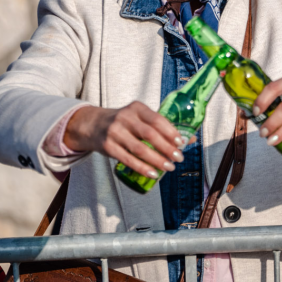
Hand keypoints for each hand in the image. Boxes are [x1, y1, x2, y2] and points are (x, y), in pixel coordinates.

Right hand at [63, 103, 190, 179]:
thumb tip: (189, 140)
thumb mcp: (139, 118)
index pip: (157, 119)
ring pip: (139, 148)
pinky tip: (153, 173)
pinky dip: (142, 168)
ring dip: (157, 160)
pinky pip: (128, 159)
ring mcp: (115, 132)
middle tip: (178, 158)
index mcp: (137, 108)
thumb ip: (161, 127)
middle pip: (150, 134)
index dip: (171, 132)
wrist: (92, 125)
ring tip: (169, 167)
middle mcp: (125, 118)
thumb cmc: (123, 122)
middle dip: (167, 148)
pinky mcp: (107, 146)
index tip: (181, 143)